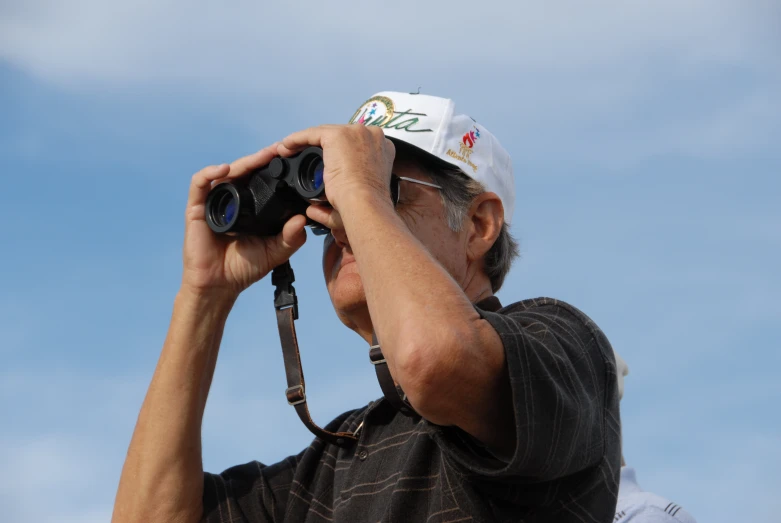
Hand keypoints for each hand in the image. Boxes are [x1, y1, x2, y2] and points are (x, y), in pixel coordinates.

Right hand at [181, 144, 307, 297]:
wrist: (220, 285)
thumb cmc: (244, 268)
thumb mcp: (275, 252)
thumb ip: (291, 238)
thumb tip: (302, 219)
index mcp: (249, 206)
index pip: (260, 180)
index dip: (272, 169)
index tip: (290, 160)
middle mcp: (231, 200)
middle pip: (245, 171)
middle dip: (261, 160)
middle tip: (279, 151)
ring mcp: (213, 202)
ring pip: (226, 173)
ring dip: (243, 162)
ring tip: (261, 157)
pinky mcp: (196, 208)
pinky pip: (199, 184)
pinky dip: (210, 172)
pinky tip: (226, 170)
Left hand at [277, 124, 395, 211]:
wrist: (365, 205)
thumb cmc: (366, 208)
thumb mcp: (356, 201)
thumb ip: (333, 205)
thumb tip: (312, 211)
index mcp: (383, 149)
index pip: (355, 144)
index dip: (338, 153)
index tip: (324, 165)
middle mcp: (372, 135)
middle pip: (340, 136)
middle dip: (320, 147)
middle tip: (301, 160)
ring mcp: (356, 132)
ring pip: (324, 133)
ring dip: (305, 142)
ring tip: (289, 153)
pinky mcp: (338, 134)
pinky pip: (312, 133)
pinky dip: (296, 139)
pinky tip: (285, 148)